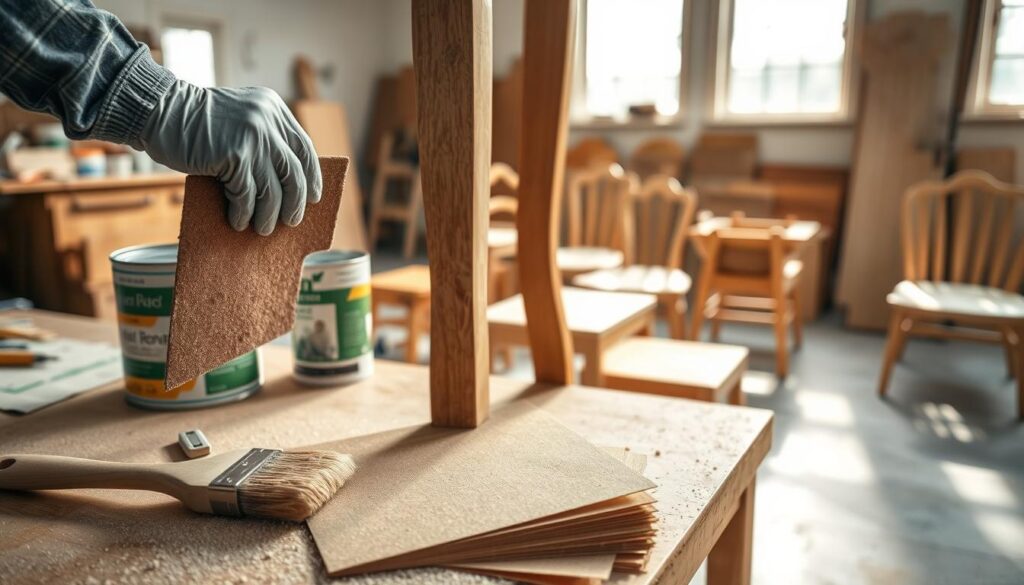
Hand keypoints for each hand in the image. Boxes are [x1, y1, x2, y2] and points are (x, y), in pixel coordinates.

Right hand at [139, 81, 321, 234]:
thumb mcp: (240, 117)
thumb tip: (286, 182)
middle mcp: (268, 120)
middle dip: (295, 202)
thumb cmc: (196, 122)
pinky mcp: (235, 155)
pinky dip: (243, 213)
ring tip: (262, 228)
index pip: (304, 148)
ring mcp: (253, 137)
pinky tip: (237, 221)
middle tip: (290, 221)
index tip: (313, 197)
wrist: (158, 109)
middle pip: (294, 173)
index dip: (311, 177)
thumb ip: (263, 137)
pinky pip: (246, 195)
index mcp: (273, 108)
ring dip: (268, 215)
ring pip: (273, 190)